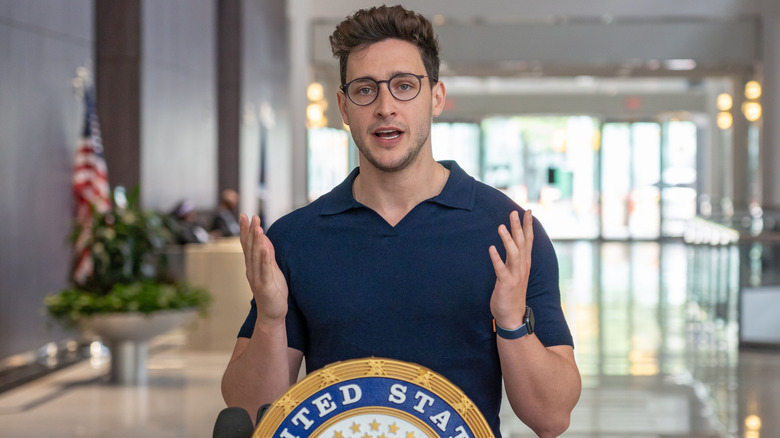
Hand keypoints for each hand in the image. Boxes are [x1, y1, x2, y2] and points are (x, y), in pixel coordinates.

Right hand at [239, 214, 288, 325]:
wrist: (272, 314)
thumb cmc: (272, 291)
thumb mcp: (271, 270)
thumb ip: (267, 255)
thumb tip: (264, 240)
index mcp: (252, 266)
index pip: (247, 245)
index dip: (246, 231)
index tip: (245, 216)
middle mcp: (251, 270)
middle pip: (250, 248)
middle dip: (250, 232)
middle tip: (251, 217)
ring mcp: (257, 278)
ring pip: (256, 257)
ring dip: (256, 241)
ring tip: (258, 227)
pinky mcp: (265, 286)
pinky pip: (264, 270)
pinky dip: (264, 259)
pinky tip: (264, 248)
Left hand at [489, 210, 533, 329]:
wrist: (512, 316)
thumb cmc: (512, 293)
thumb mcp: (517, 272)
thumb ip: (515, 258)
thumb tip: (513, 243)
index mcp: (525, 263)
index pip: (528, 241)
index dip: (528, 226)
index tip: (528, 211)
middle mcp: (522, 267)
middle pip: (522, 243)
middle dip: (519, 227)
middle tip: (514, 212)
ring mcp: (515, 275)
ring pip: (514, 253)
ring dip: (508, 240)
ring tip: (501, 226)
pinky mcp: (506, 283)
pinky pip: (501, 269)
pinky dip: (496, 258)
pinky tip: (491, 248)